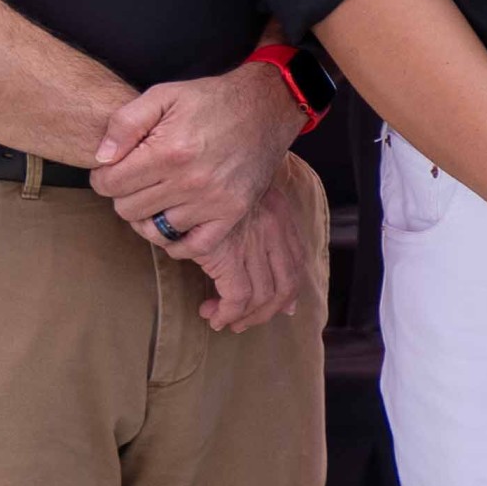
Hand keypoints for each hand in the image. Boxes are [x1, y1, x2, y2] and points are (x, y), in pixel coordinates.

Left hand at [93, 63, 301, 252]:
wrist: (266, 107)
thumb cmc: (211, 100)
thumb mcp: (163, 95)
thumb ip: (125, 123)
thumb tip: (102, 159)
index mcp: (169, 151)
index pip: (110, 184)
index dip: (103, 175)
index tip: (113, 168)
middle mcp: (191, 181)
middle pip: (128, 210)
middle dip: (124, 194)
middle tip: (137, 179)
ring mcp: (214, 201)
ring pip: (156, 230)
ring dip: (149, 215)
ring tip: (156, 196)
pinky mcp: (232, 213)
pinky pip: (194, 247)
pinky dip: (179, 241)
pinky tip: (175, 222)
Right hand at [185, 185, 321, 335]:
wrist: (191, 163)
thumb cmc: (210, 179)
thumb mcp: (242, 194)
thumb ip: (253, 222)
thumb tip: (258, 250)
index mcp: (280, 217)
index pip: (295, 264)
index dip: (288, 292)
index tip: (279, 309)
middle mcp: (273, 231)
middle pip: (284, 286)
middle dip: (264, 312)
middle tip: (242, 322)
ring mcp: (252, 243)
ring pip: (261, 296)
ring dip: (241, 316)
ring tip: (219, 318)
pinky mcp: (227, 254)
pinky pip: (236, 297)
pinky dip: (226, 312)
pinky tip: (212, 314)